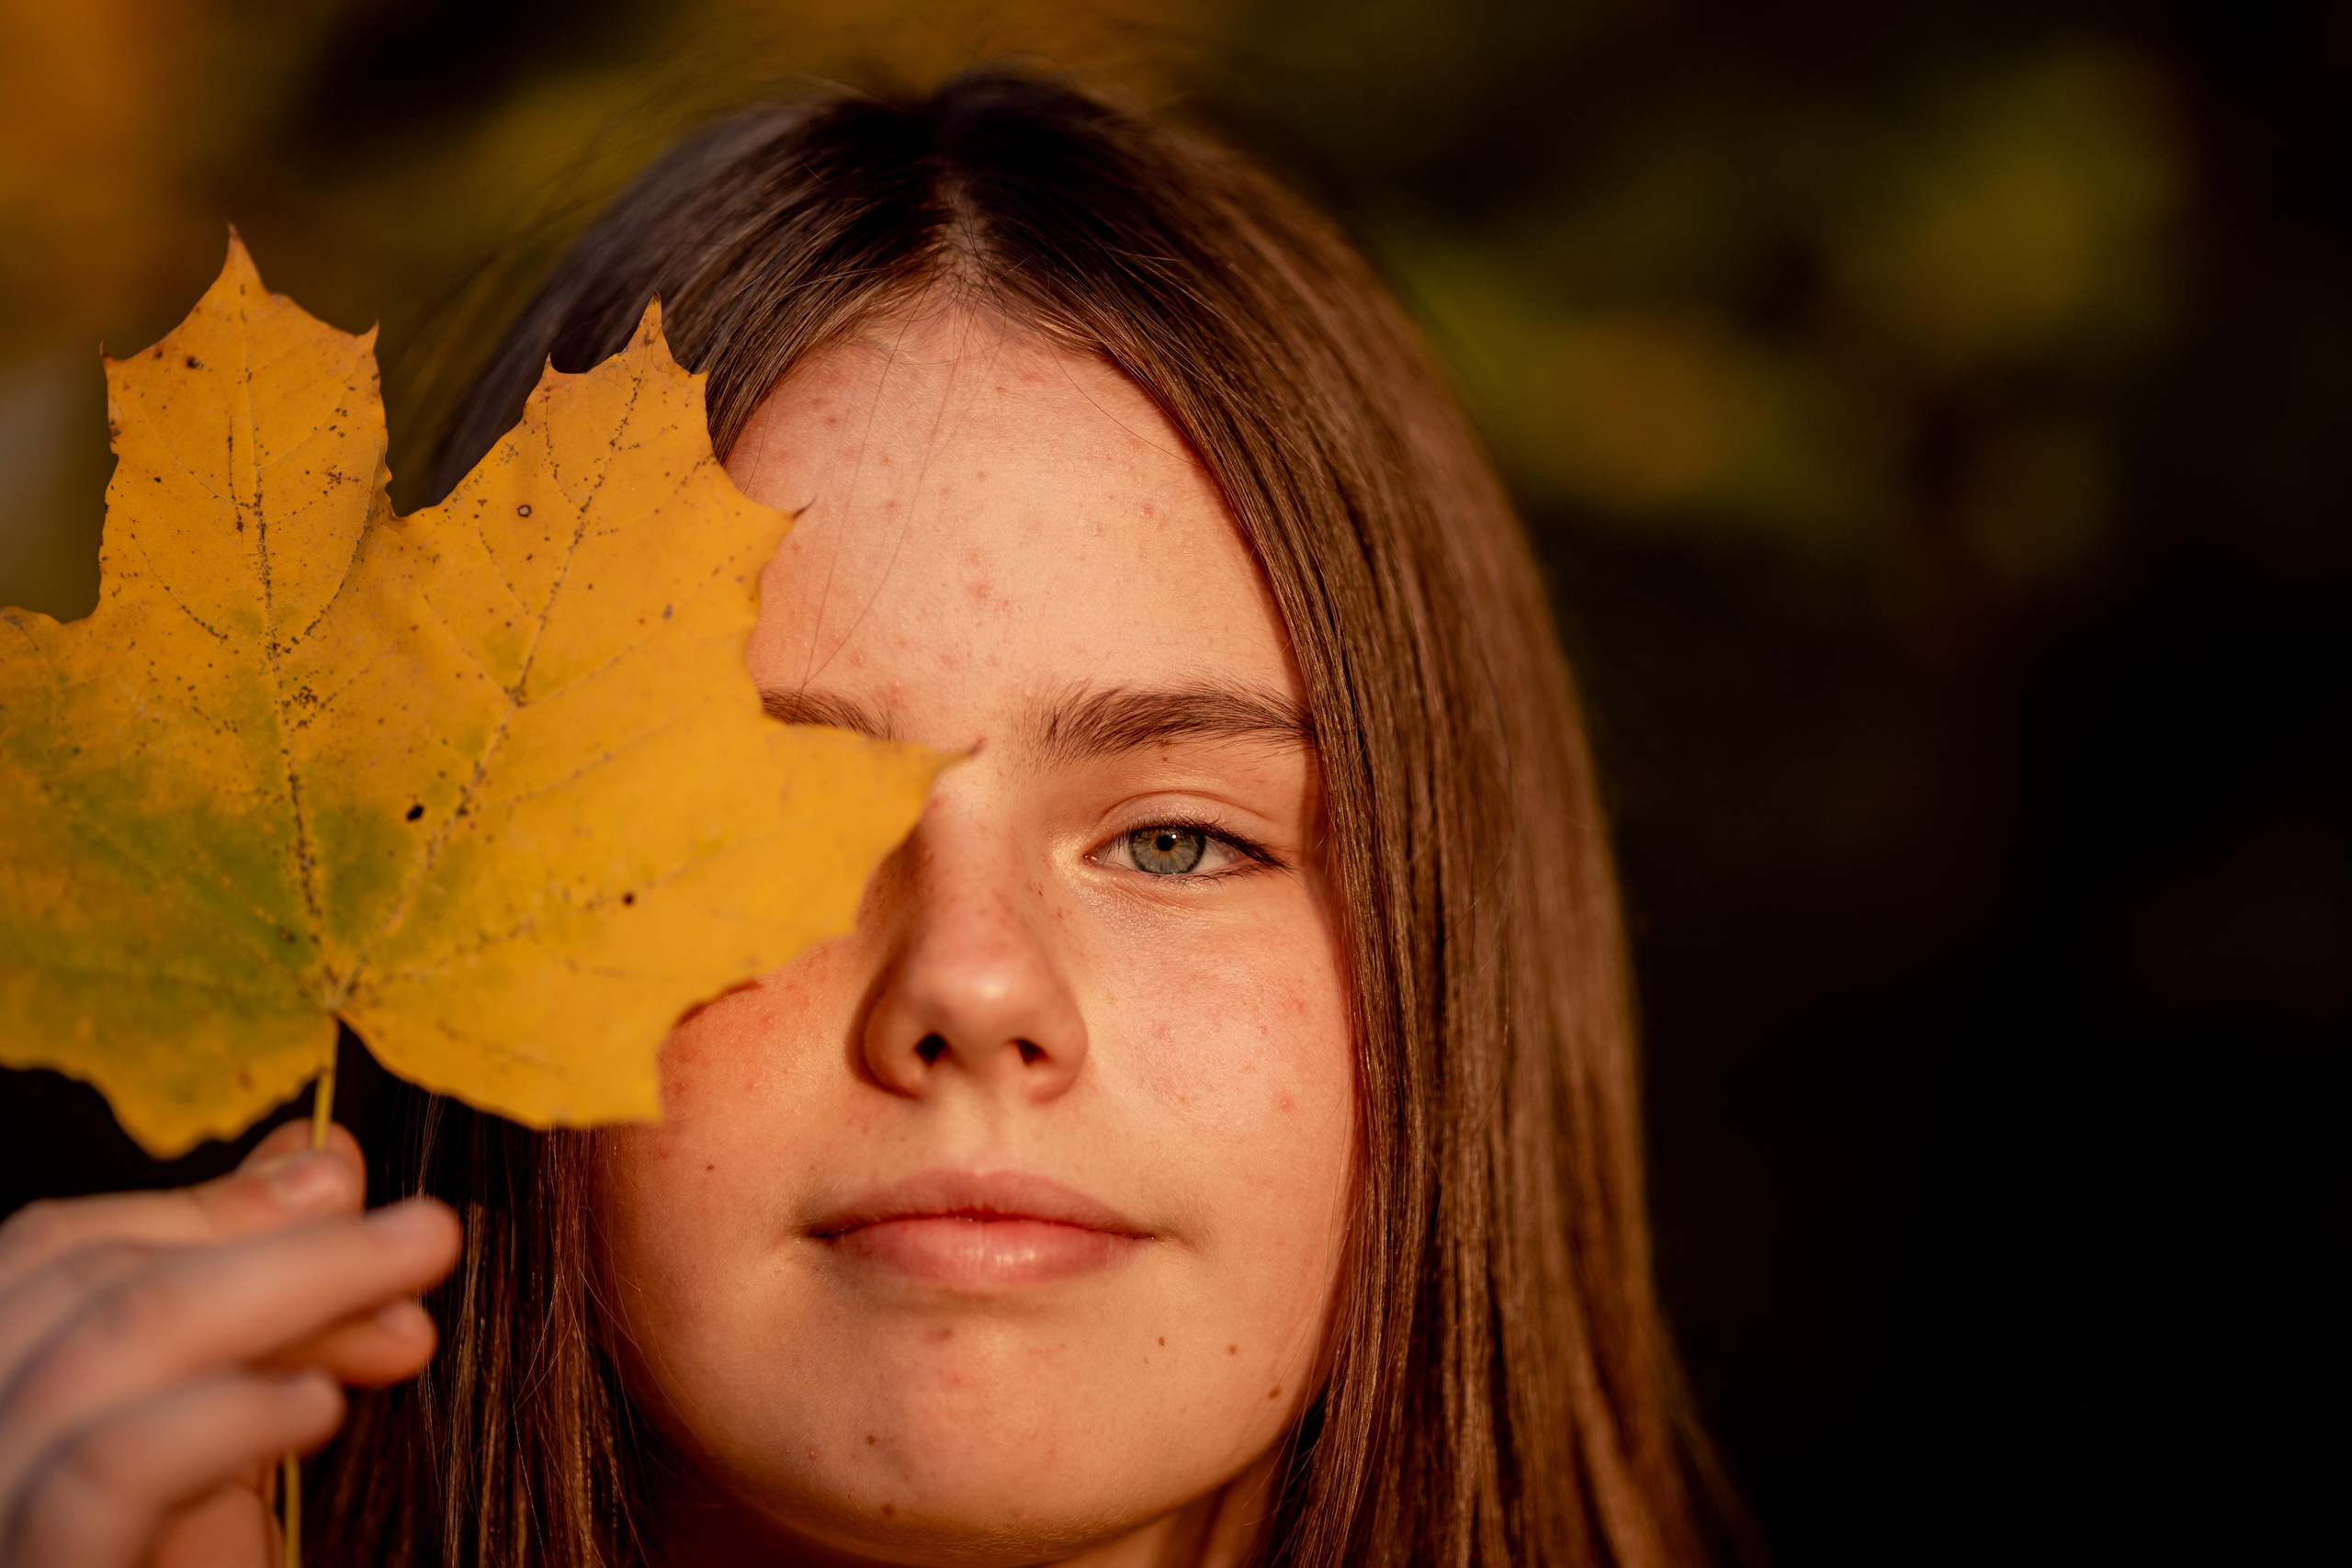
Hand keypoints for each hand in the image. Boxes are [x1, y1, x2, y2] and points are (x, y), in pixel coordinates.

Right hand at [0, 1120, 460, 1566]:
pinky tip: (319, 1409)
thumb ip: (255, 1314)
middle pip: (76, 1289)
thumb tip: (323, 1163)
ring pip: (96, 1355)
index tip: (348, 1188)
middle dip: (268, 1249)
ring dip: (283, 1301)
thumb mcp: (222, 1448)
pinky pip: (102, 1476)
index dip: (202, 1211)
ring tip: (412, 1312)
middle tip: (427, 1235)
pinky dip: (222, 1418)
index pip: (48, 1256)